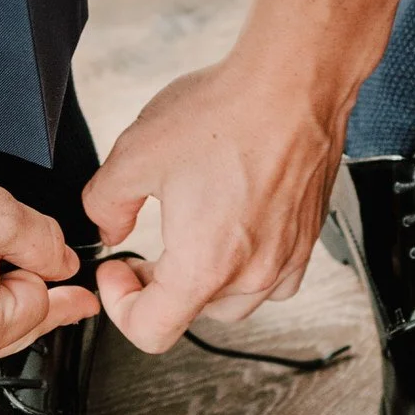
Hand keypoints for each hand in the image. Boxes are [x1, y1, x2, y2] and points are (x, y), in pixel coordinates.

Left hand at [85, 0, 409, 354]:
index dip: (119, 307)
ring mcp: (286, 258)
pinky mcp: (308, 237)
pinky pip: (274, 278)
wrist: (293, 82)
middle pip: (192, 315)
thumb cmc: (228, 114)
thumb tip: (109, 226)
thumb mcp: (135, 154)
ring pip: (236, 300)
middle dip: (158, 289)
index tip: (117, 272)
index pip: (151, 332)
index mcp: (204, 265)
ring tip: (188, 238)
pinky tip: (233, 228)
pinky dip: (247, 267)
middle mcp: (252, 273)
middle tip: (142, 254)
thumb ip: (105, 204)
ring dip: (203, 281)